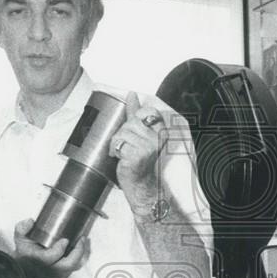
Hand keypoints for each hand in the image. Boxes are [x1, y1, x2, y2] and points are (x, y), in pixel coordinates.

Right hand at [12, 218, 88, 277]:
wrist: (25, 269)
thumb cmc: (25, 254)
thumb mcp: (20, 239)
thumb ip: (22, 228)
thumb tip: (30, 222)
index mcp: (38, 260)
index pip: (50, 257)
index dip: (59, 249)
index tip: (65, 240)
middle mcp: (49, 269)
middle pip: (68, 264)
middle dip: (77, 251)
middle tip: (81, 240)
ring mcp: (56, 273)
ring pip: (73, 266)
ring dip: (80, 253)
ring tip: (82, 241)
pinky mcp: (62, 275)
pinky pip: (73, 267)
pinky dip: (78, 257)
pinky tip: (79, 247)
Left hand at [109, 91, 166, 210]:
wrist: (139, 183)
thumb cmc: (138, 158)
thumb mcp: (139, 133)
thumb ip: (136, 113)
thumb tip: (132, 95)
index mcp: (161, 132)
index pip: (147, 112)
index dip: (136, 118)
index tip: (135, 132)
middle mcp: (157, 139)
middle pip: (131, 122)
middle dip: (123, 133)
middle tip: (128, 146)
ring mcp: (148, 147)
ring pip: (122, 133)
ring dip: (117, 143)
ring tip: (123, 153)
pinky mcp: (137, 155)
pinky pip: (118, 144)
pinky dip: (115, 151)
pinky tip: (121, 158)